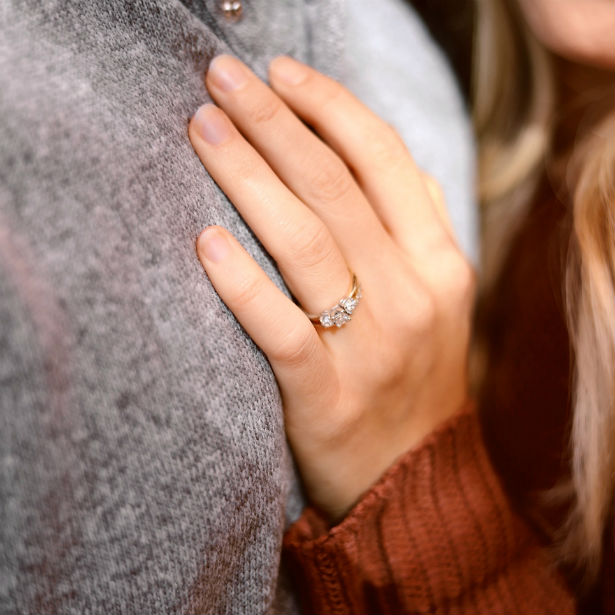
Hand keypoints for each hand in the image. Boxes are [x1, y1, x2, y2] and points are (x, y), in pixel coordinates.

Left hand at [188, 55, 474, 519]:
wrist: (414, 479)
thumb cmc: (414, 376)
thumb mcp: (439, 297)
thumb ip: (419, 226)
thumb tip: (389, 160)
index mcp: (441, 262)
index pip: (384, 160)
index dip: (330, 106)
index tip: (281, 72)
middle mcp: (412, 295)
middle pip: (335, 188)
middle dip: (274, 123)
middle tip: (221, 79)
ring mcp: (372, 348)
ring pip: (306, 245)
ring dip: (248, 179)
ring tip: (202, 130)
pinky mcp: (327, 397)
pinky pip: (281, 330)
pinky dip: (242, 283)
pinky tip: (204, 242)